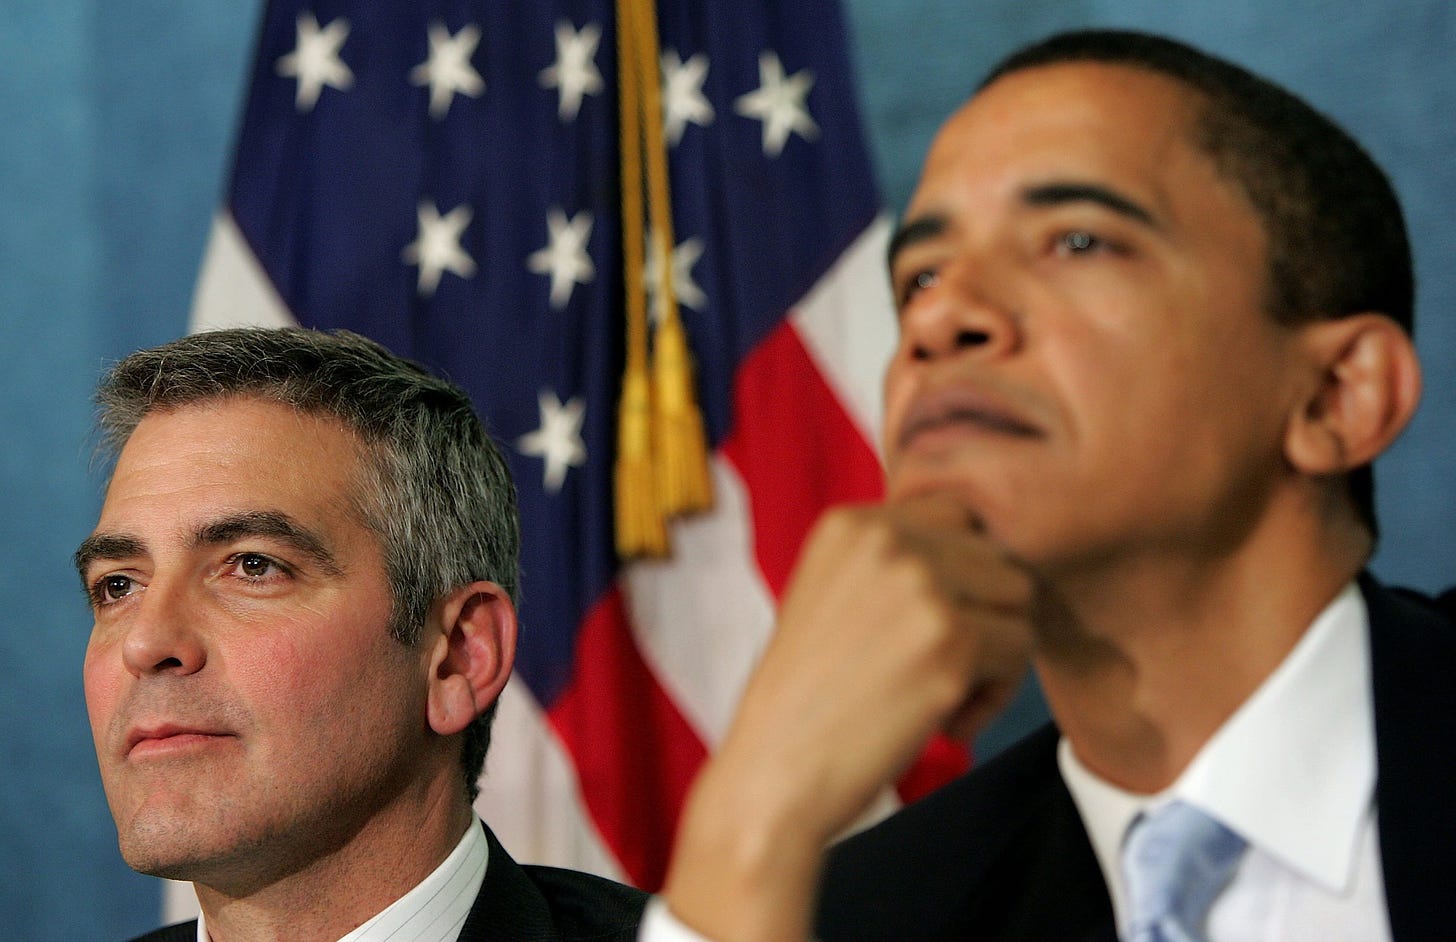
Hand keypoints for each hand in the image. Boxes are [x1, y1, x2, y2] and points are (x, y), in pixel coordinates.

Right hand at [662, 493, 1033, 941]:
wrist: (774, 770)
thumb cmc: (806, 697)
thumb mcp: (831, 592)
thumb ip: (893, 560)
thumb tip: (989, 548)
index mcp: (851, 522)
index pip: (957, 515)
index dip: (960, 574)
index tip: (927, 626)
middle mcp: (887, 539)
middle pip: (995, 554)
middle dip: (983, 612)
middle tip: (936, 668)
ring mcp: (922, 587)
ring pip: (1017, 598)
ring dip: (997, 650)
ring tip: (942, 692)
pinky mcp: (953, 641)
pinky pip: (1020, 650)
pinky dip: (995, 695)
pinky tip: (944, 722)